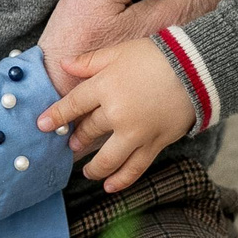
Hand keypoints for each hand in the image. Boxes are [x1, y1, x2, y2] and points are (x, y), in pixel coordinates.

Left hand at [42, 36, 194, 192]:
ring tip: (87, 171)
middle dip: (77, 139)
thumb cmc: (155, 56)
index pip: (72, 105)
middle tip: (71, 144)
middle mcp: (117, 113)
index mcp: (104, 87)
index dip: (55, 116)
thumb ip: (90, 61)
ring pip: (109, 158)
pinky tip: (110, 186)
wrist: (196, 69)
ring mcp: (136, 132)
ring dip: (94, 167)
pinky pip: (135, 167)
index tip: (41, 126)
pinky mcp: (155, 143)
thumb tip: (64, 64)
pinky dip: (121, 180)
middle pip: (89, 131)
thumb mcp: (118, 51)